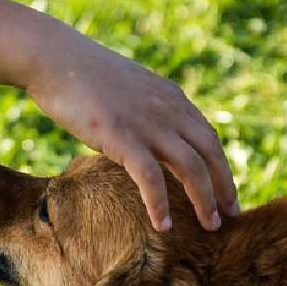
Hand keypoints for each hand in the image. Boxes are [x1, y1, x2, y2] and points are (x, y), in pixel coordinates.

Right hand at [24, 26, 237, 231]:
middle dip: (224, 186)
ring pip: (191, 167)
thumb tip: (146, 135)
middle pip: (210, 153)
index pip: (208, 137)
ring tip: (211, 226)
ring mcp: (147, 123)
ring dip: (204, 200)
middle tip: (232, 215)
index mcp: (171, 98)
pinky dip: (160, 204)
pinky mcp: (122, 137)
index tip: (226, 192)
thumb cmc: (82, 76)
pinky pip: (151, 178)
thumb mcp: (128, 91)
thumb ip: (146, 111)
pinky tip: (163, 226)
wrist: (54, 58)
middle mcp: (168, 110)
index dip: (221, 166)